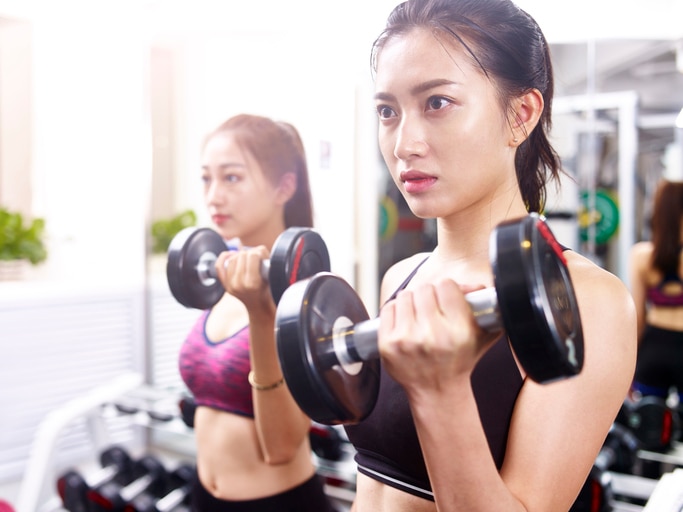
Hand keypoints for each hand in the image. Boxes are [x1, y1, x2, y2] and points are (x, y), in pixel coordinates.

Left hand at [215, 246, 275, 314]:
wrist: (260, 305)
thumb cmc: (269, 289)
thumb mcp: (272, 274)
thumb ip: (266, 258)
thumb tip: (257, 249)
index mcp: (252, 283)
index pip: (252, 256)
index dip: (259, 253)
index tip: (262, 257)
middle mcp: (239, 285)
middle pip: (241, 256)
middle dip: (250, 254)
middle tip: (256, 259)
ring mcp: (230, 285)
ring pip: (232, 259)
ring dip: (241, 256)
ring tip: (248, 260)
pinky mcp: (226, 285)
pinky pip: (219, 266)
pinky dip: (224, 257)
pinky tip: (231, 254)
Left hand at [378, 278, 500, 395]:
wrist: (437, 391)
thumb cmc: (458, 360)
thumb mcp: (480, 335)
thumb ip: (482, 306)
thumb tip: (474, 286)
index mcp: (459, 331)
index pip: (446, 286)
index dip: (447, 290)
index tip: (447, 299)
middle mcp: (433, 335)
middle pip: (424, 288)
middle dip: (429, 295)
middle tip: (432, 308)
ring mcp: (407, 340)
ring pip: (405, 295)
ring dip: (412, 301)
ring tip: (418, 315)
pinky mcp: (388, 344)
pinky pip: (388, 308)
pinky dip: (396, 311)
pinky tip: (405, 322)